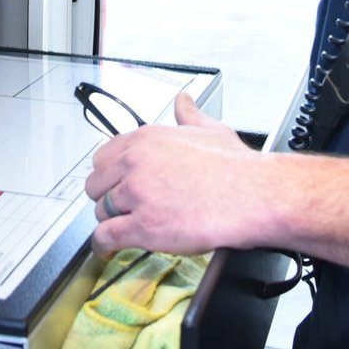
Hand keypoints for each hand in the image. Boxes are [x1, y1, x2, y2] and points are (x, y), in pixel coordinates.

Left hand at [83, 93, 262, 256]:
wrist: (252, 195)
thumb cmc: (235, 167)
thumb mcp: (209, 128)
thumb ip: (189, 115)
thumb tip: (184, 101)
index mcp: (146, 139)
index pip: (103, 157)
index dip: (109, 174)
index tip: (115, 184)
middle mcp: (135, 163)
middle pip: (96, 185)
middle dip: (107, 197)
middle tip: (123, 207)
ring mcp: (137, 195)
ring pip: (101, 211)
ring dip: (111, 221)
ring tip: (126, 226)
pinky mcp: (143, 226)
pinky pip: (107, 236)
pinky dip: (104, 244)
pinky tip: (108, 247)